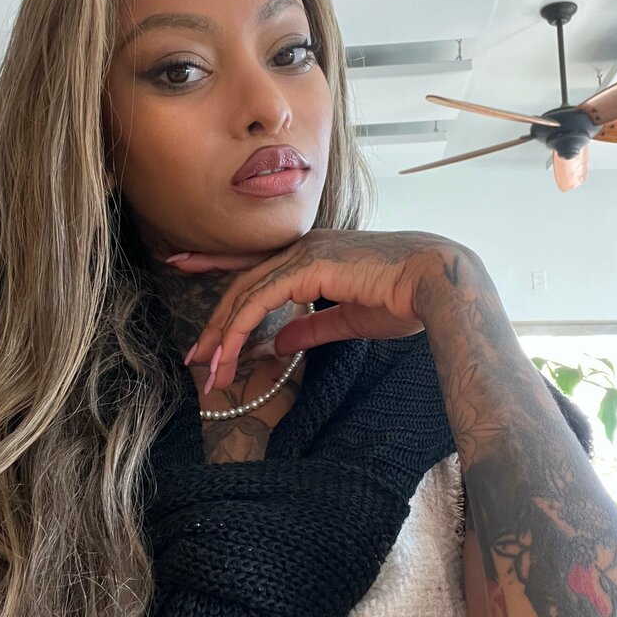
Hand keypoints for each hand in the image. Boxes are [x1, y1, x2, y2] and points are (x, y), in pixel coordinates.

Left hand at [157, 228, 470, 391]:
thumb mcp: (348, 320)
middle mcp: (301, 248)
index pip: (253, 263)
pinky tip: (225, 353)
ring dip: (221, 335)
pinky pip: (259, 301)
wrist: (434, 284)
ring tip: (206, 369)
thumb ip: (311, 329)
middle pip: (241, 284)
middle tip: (193, 356)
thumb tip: (279, 345)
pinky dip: (238, 328)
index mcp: (312, 255)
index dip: (215, 265)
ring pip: (244, 295)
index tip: (182, 265)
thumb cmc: (404, 299)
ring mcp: (302, 254)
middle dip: (214, 322)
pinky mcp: (306, 268)